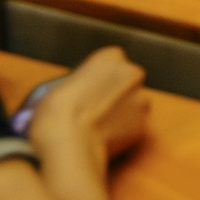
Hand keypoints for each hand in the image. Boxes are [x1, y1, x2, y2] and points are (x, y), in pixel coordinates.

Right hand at [29, 45, 149, 162]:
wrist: (68, 142)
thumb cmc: (55, 113)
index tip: (87, 90)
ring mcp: (141, 99)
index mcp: (111, 57)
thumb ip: (81, 81)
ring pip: (133, 103)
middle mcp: (132, 73)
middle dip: (114, 93)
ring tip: (96, 127)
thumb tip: (81, 93)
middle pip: (126, 81)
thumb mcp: (59, 84)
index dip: (98, 77)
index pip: (110, 61)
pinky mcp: (143, 124)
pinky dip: (122, 131)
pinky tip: (102, 138)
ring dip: (120, 112)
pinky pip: (133, 126)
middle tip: (93, 110)